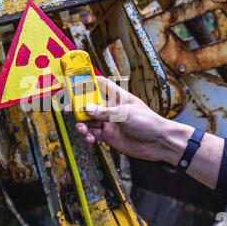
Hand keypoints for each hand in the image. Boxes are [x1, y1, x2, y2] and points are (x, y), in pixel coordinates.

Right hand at [63, 76, 193, 163]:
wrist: (159, 143)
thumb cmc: (149, 122)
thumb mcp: (125, 114)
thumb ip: (105, 112)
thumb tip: (87, 109)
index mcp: (118, 97)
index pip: (100, 85)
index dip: (87, 82)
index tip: (73, 82)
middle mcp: (111, 109)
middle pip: (89, 105)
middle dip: (78, 107)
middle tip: (67, 110)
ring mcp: (109, 123)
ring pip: (89, 121)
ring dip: (82, 124)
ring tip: (82, 129)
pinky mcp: (109, 136)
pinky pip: (93, 134)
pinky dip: (88, 136)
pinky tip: (89, 138)